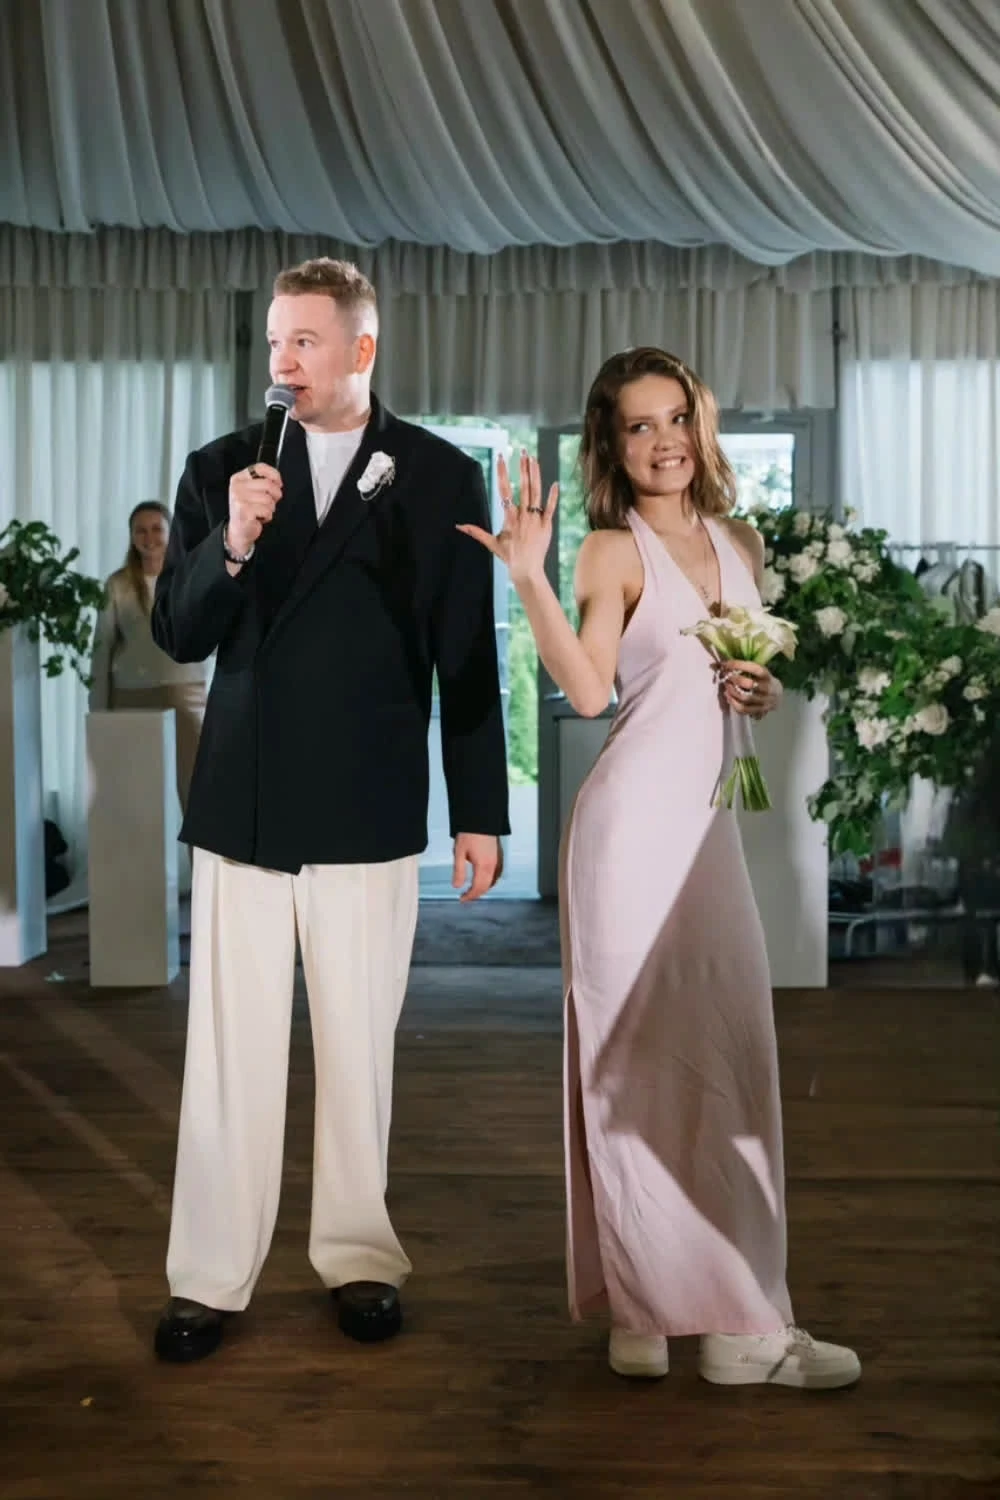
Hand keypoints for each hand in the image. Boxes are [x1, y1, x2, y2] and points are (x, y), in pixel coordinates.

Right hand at [228, 462, 282, 554]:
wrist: (239, 530)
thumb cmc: (248, 510)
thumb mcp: (252, 491)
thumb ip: (262, 482)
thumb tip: (278, 481)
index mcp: (238, 479)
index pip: (259, 468)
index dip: (274, 474)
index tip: (279, 482)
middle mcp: (237, 487)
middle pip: (268, 484)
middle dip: (275, 495)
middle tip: (269, 503)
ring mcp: (239, 499)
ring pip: (269, 499)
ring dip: (270, 508)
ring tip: (261, 511)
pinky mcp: (245, 511)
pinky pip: (267, 511)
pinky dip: (267, 516)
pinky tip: (259, 518)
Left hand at [452, 833, 502, 901]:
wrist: (481, 819)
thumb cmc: (469, 834)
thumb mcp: (459, 853)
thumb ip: (459, 871)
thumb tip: (456, 886)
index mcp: (483, 866)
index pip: (477, 888)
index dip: (469, 896)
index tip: (462, 899)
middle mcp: (493, 865)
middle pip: (486, 887)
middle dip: (476, 894)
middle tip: (466, 897)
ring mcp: (498, 861)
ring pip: (493, 882)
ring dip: (483, 888)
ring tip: (473, 890)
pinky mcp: (500, 857)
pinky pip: (497, 874)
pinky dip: (490, 881)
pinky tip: (484, 879)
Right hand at [456, 452, 557, 584]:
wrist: (527, 570)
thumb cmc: (509, 557)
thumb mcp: (492, 543)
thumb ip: (476, 532)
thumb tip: (459, 526)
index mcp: (509, 518)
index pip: (504, 490)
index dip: (502, 473)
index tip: (501, 458)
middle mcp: (523, 516)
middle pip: (523, 487)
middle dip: (522, 468)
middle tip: (522, 451)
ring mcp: (536, 520)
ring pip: (536, 494)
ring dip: (535, 475)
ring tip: (534, 459)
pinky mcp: (547, 526)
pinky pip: (550, 509)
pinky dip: (553, 496)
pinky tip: (555, 483)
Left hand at [718, 659, 781, 718]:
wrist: (777, 695)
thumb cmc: (762, 680)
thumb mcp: (757, 671)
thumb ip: (739, 667)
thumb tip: (713, 665)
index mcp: (767, 676)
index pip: (755, 669)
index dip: (738, 665)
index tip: (726, 664)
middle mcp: (767, 688)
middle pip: (749, 684)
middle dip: (733, 679)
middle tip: (725, 676)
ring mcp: (764, 701)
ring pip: (745, 698)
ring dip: (732, 691)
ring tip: (726, 686)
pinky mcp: (759, 711)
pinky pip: (743, 709)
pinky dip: (733, 703)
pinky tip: (728, 697)